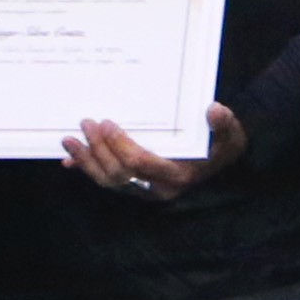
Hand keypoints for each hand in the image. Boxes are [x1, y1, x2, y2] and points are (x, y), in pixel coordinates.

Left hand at [67, 104, 244, 201]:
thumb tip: (215, 110)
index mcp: (177, 176)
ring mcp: (143, 189)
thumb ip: (224, 125)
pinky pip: (106, 180)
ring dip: (86, 161)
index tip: (108, 124)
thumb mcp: (230, 136)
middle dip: (98, 149)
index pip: (139, 163)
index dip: (119, 145)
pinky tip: (70, 160)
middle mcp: (157, 188)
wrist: (219, 161)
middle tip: (87, 123)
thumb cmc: (222, 147)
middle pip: (117, 173)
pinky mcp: (134, 185)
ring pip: (107, 180)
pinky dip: (88, 169)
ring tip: (69, 140)